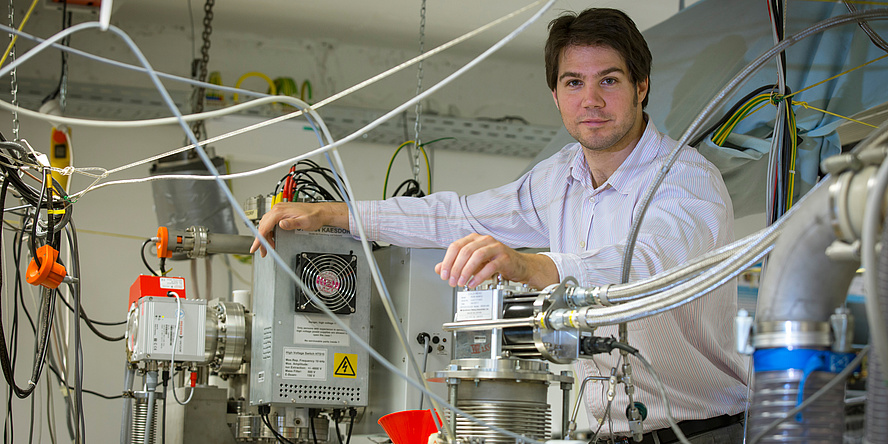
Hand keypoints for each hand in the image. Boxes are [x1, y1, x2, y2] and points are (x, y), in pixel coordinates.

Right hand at [250, 202, 347, 256]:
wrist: (320, 212)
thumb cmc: (314, 216)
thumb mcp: (304, 222)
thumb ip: (292, 223)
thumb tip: (281, 224)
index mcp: (280, 211)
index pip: (264, 226)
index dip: (259, 239)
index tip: (255, 247)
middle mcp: (278, 209)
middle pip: (263, 226)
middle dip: (262, 240)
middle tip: (264, 251)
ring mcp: (279, 210)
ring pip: (266, 225)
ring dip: (266, 237)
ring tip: (269, 247)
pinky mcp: (282, 213)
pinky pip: (271, 223)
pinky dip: (270, 232)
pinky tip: (273, 239)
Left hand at [434, 233, 558, 288]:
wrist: (518, 266)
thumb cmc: (496, 263)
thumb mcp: (472, 263)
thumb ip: (455, 265)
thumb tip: (439, 269)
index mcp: (474, 239)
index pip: (455, 246)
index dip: (447, 261)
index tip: (443, 274)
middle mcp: (484, 240)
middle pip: (465, 251)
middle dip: (455, 268)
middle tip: (451, 281)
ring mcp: (495, 248)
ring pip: (476, 256)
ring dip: (466, 271)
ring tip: (461, 283)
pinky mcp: (504, 258)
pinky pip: (490, 266)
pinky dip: (479, 276)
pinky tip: (473, 283)